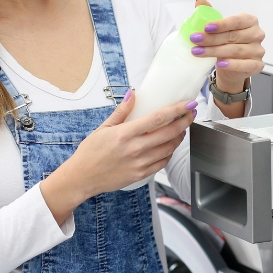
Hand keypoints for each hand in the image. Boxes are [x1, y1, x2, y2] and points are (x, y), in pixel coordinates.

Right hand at [41, 90, 194, 223]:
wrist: (82, 178)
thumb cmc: (90, 152)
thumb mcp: (103, 128)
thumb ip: (121, 111)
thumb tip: (132, 94)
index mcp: (125, 134)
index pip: (158, 118)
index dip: (177, 110)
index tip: (188, 104)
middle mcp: (135, 149)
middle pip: (169, 133)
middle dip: (185, 121)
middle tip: (190, 114)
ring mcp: (139, 163)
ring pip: (169, 148)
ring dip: (179, 137)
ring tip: (181, 128)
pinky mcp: (141, 175)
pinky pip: (162, 162)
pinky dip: (170, 152)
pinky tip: (169, 146)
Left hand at [190, 0, 264, 94]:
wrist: (232, 67)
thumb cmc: (226, 43)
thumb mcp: (219, 28)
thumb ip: (210, 13)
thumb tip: (200, 0)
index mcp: (250, 21)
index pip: (236, 21)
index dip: (221, 24)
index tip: (205, 27)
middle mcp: (257, 34)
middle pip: (233, 36)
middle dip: (212, 38)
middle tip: (195, 39)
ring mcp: (258, 50)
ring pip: (235, 50)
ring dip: (215, 51)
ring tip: (198, 51)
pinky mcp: (257, 65)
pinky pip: (245, 65)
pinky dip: (232, 64)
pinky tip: (220, 64)